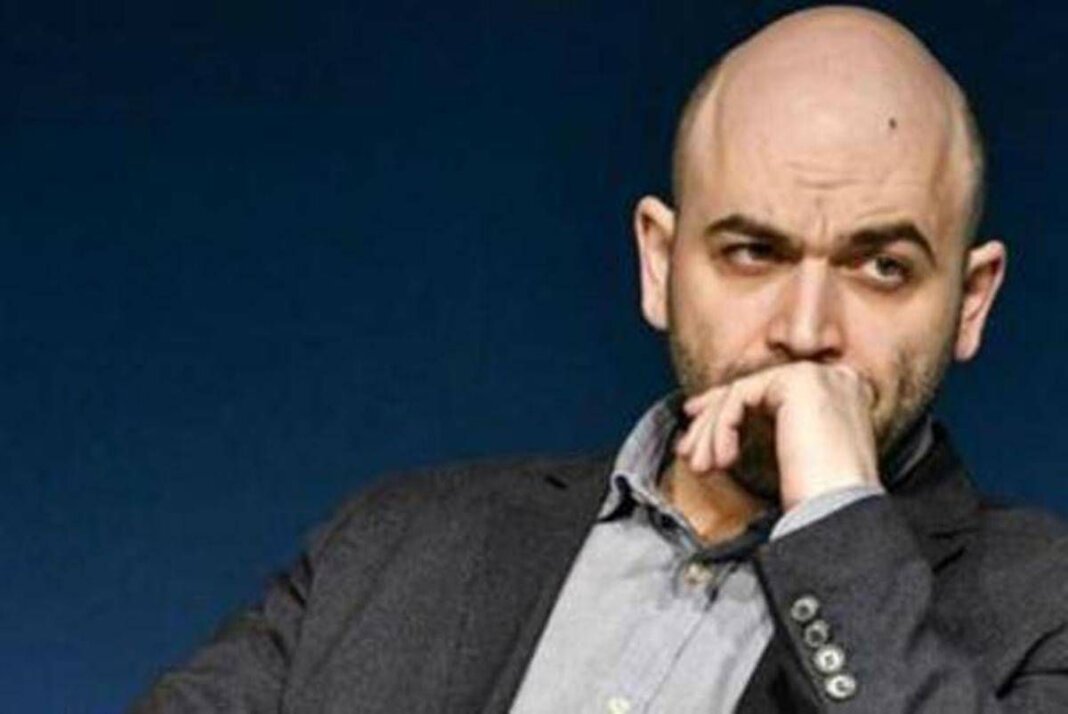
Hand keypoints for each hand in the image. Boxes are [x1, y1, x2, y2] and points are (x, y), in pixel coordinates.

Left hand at [674, 362, 879, 510]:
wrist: (840, 518)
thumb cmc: (820, 502)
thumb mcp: (796, 455)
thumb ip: (773, 425)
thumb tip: (726, 418)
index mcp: (841, 394)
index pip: (772, 390)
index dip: (729, 409)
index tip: (700, 432)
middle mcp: (835, 378)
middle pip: (753, 388)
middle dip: (712, 420)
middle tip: (689, 449)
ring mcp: (819, 376)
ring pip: (740, 392)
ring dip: (711, 432)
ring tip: (701, 466)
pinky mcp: (799, 381)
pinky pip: (740, 397)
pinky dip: (722, 429)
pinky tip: (721, 460)